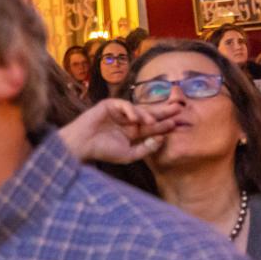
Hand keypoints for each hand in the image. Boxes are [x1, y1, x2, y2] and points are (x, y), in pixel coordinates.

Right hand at [58, 98, 180, 162]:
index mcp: (133, 133)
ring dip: (146, 114)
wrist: (82, 146)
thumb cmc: (103, 151)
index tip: (177, 124)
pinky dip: (130, 110)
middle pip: (150, 114)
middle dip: (164, 111)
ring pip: (139, 109)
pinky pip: (124, 105)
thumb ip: (146, 149)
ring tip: (151, 122)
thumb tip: (162, 138)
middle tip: (179, 108)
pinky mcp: (109, 105)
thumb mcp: (129, 155)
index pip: (153, 127)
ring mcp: (119, 112)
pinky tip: (134, 119)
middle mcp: (128, 121)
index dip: (164, 125)